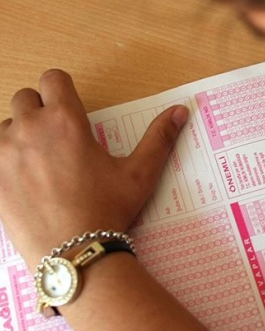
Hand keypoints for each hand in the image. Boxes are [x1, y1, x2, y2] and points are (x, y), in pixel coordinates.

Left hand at [0, 69, 187, 268]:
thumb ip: (159, 137)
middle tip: (58, 136)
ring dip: (19, 133)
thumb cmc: (108, 210)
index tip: (70, 107)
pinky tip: (24, 180)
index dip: (62, 89)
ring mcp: (3, 154)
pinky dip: (6, 159)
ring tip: (40, 160)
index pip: (53, 78)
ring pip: (5, 126)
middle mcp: (30, 129)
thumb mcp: (140, 174)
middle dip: (40, 110)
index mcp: (66, 121)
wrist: (73, 252)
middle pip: (25, 97)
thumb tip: (181, 110)